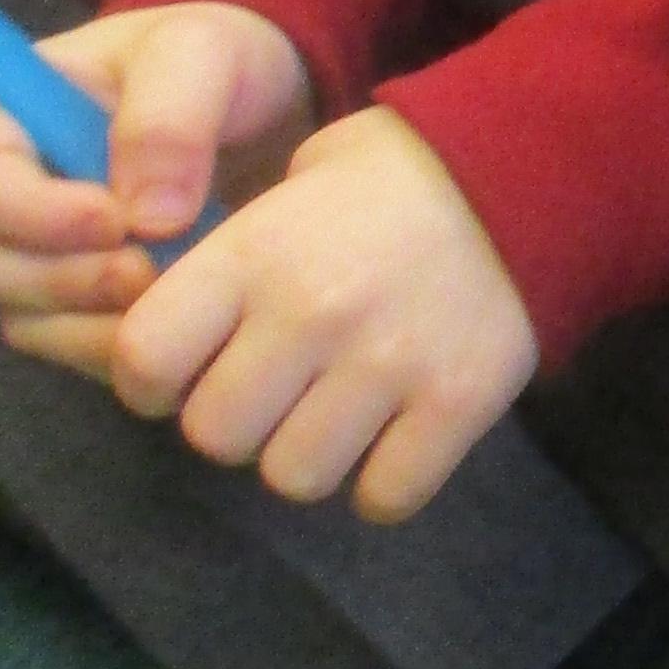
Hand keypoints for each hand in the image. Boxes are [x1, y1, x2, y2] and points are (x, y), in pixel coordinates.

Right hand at [0, 0, 312, 367]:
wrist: (268, 114)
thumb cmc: (215, 62)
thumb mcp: (200, 53)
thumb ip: (167, 117)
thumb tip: (144, 215)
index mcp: (0, 118)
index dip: (28, 213)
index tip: (113, 220)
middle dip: (58, 279)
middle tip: (146, 271)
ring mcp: (31, 259)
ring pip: (20, 317)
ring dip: (91, 322)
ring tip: (172, 296)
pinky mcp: (75, 308)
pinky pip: (73, 349)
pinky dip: (121, 346)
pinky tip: (181, 324)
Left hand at [96, 106, 537, 519]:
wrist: (523, 171)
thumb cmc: (383, 178)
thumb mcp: (285, 189)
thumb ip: (222, 264)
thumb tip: (165, 341)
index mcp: (255, 251)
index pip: (145, 357)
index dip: (151, 380)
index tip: (182, 372)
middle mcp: (311, 312)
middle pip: (214, 434)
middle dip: (235, 422)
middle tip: (273, 392)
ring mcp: (388, 364)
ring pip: (293, 475)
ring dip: (306, 455)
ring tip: (336, 413)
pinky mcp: (458, 403)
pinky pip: (384, 496)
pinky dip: (383, 481)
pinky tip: (395, 437)